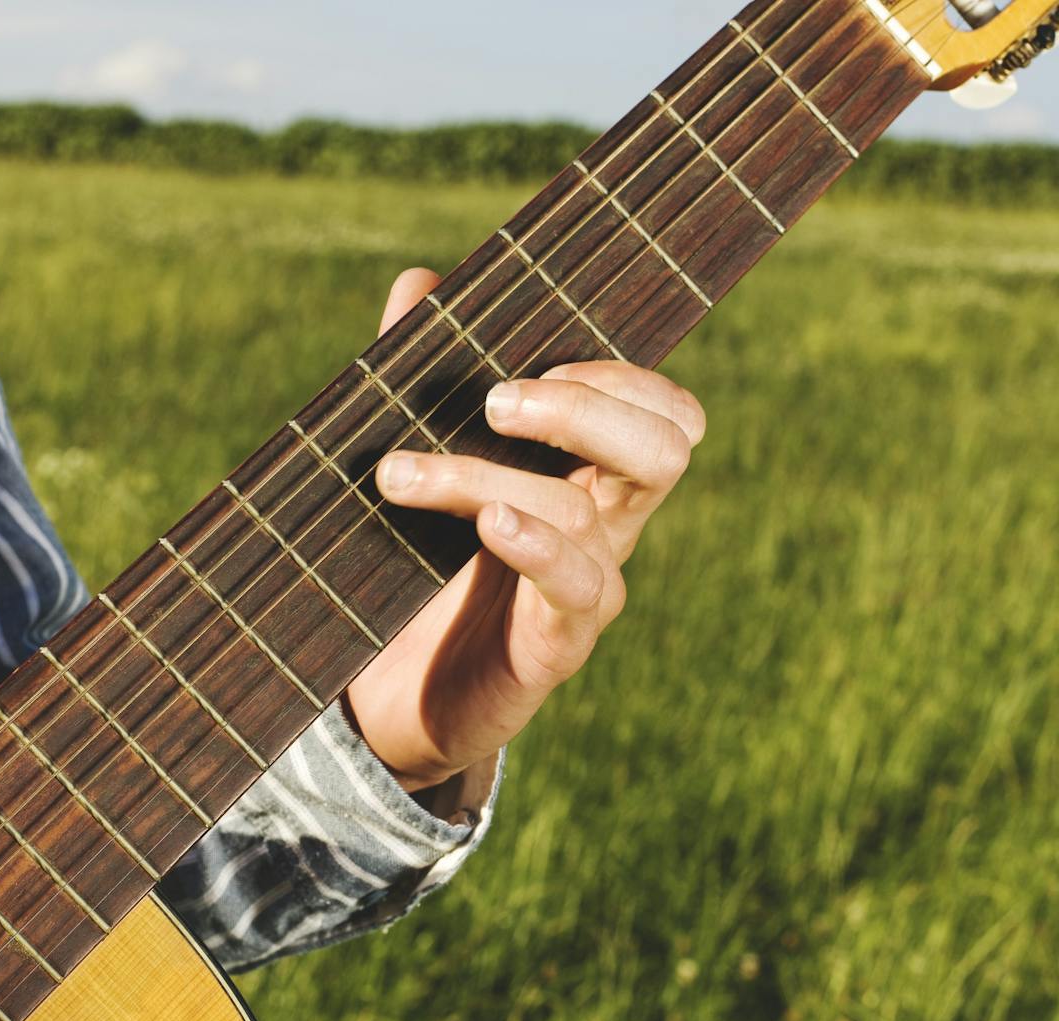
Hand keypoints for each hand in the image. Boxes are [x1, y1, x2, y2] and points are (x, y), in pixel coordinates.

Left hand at [347, 268, 704, 794]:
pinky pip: (579, 588)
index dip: (621, 375)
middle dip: (586, 408)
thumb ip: (421, 378)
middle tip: (493, 400)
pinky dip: (538, 546)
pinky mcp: (557, 645)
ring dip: (484, 477)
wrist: (394, 699)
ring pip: (584, 510)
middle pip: (665, 446)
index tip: (531, 355)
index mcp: (592, 472)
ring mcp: (590, 587)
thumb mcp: (417, 465)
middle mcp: (610, 525)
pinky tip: (492, 523)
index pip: (662, 410)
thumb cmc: (417, 570)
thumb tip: (421, 283)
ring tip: (399, 474)